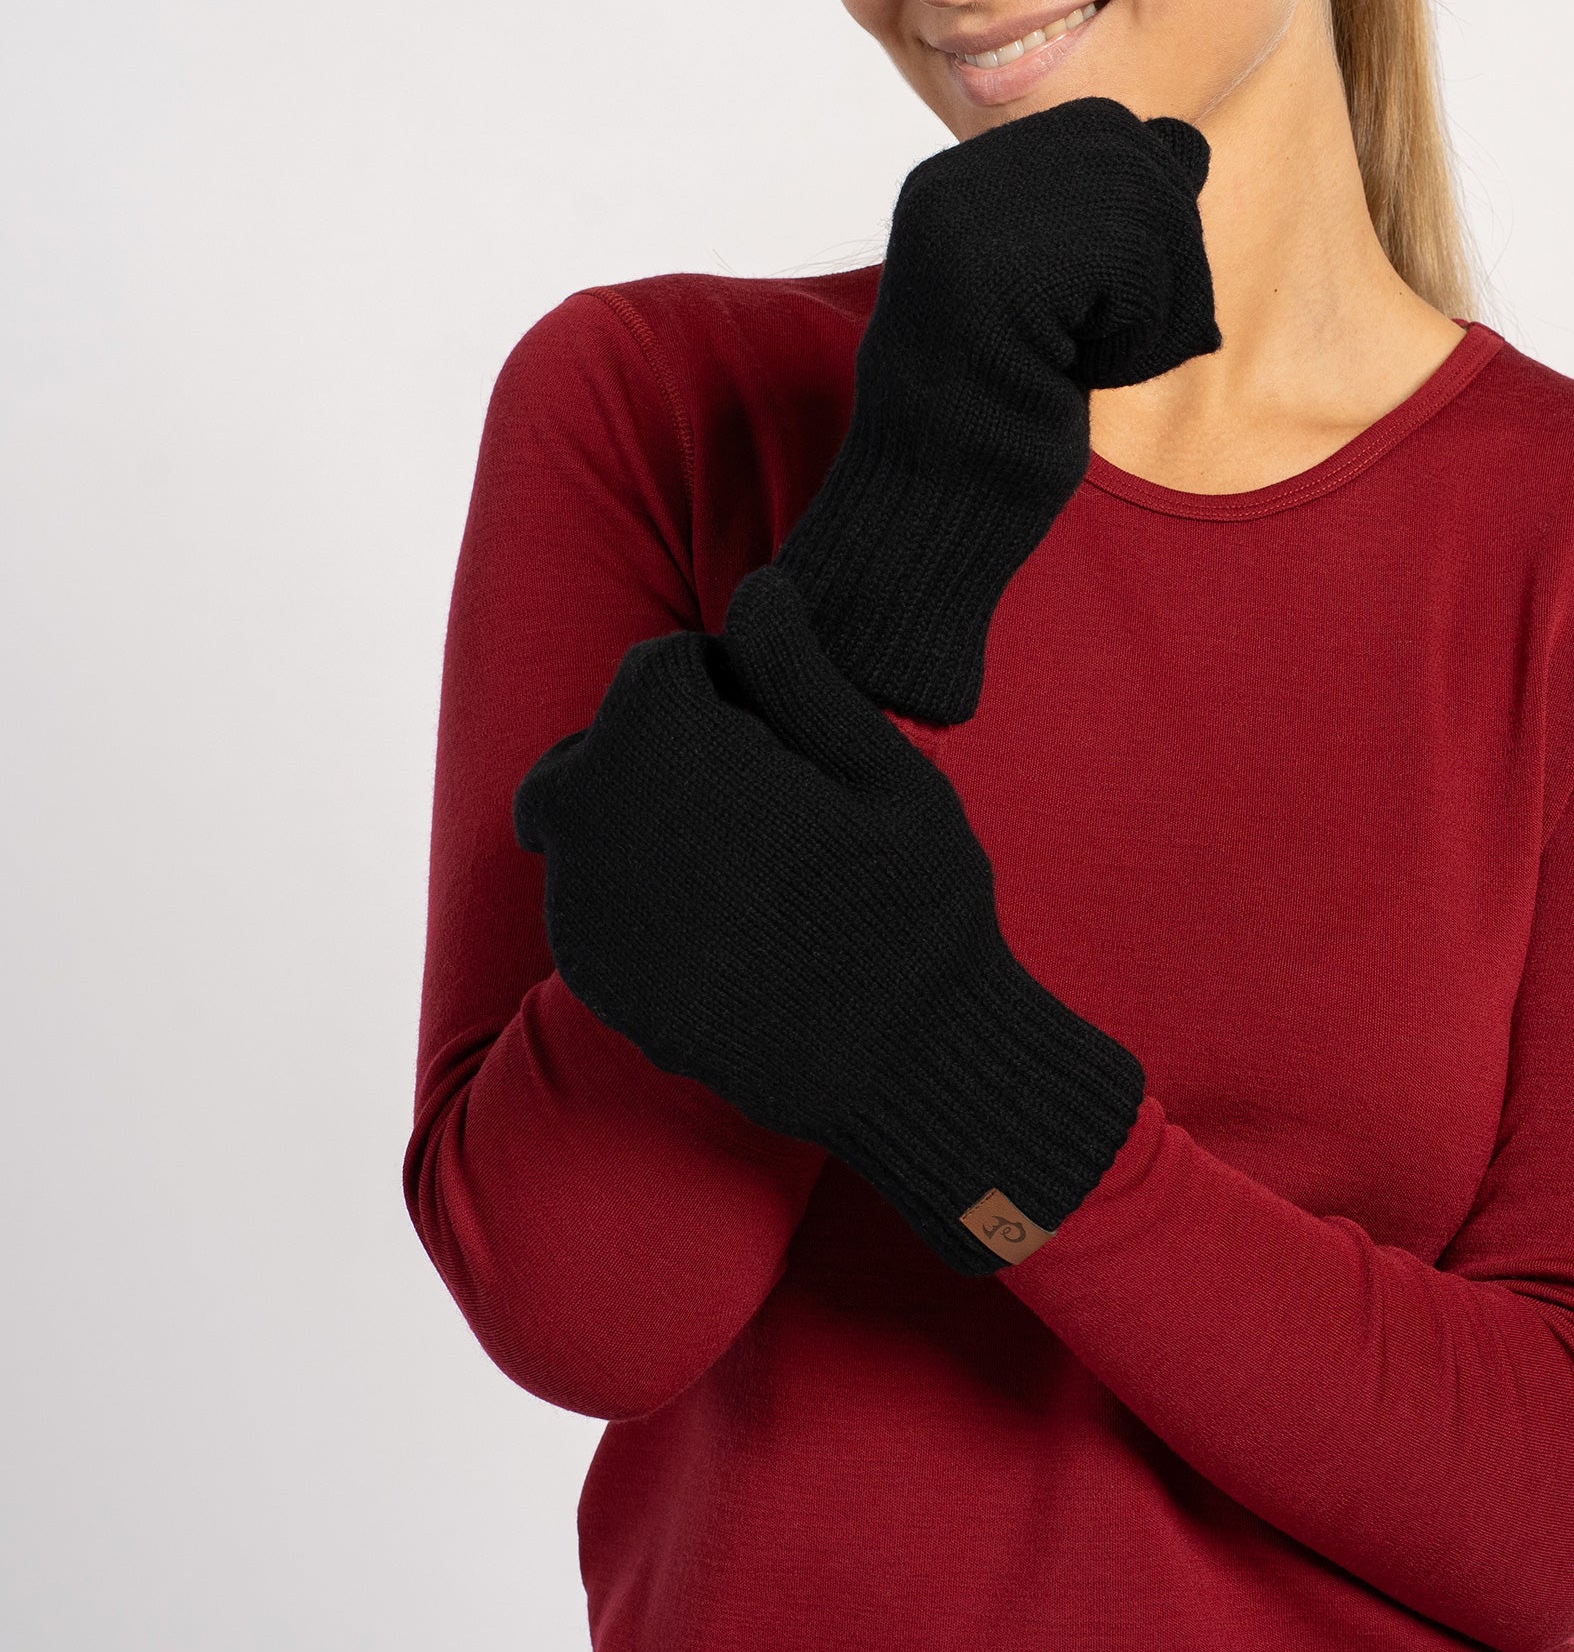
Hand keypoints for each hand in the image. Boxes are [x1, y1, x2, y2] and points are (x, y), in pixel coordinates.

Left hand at [511, 561, 1146, 1277]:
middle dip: (667, 748)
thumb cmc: (911, 904)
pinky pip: (593, 900)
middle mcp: (597, 819)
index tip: (790, 739)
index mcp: (664, 747)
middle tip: (765, 796)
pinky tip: (724, 923)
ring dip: (646, 819)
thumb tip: (758, 586)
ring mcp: (585, 906)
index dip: (732, 689)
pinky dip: (638, 892)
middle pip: (604, 742)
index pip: (663, 669)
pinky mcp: (593, 977)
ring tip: (749, 864)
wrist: (902, 1065)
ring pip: (584, 822)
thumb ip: (799, 670)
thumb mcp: (881, 767)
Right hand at [773, 94, 1218, 726]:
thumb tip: (1186, 145)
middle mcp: (955, 185)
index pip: (1110, 134)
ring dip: (1160, 303)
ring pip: (1149, 205)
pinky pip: (1138, 259)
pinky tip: (1087, 374)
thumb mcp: (1071, 299)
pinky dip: (1145, 330)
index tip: (1098, 310)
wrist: (935, 509)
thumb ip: (1116, 218)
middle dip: (1165, 257)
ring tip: (1096, 362)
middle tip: (1112, 344)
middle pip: (1138, 155)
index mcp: (958, 185)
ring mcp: (969, 224)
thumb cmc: (1006, 418)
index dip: (1145, 222)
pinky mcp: (996, 272)